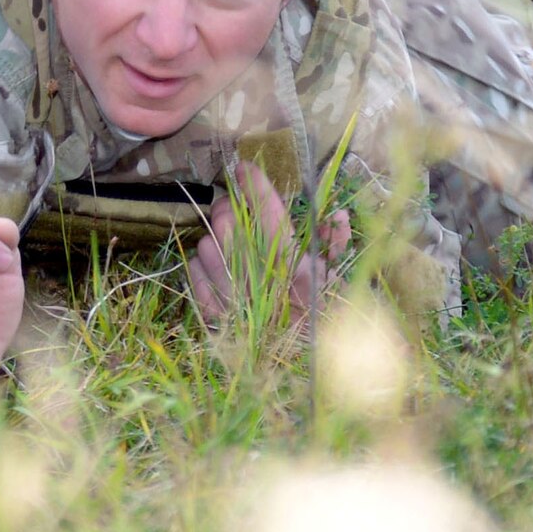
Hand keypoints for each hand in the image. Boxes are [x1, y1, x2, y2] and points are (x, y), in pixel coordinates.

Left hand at [187, 161, 350, 325]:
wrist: (294, 365)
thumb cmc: (317, 318)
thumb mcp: (334, 280)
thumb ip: (335, 245)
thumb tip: (338, 214)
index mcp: (295, 266)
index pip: (271, 213)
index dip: (256, 186)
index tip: (244, 166)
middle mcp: (260, 278)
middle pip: (228, 224)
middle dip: (228, 208)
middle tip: (232, 204)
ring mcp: (231, 296)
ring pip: (207, 246)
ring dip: (214, 237)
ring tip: (227, 241)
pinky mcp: (212, 313)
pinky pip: (194, 273)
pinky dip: (201, 264)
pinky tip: (214, 265)